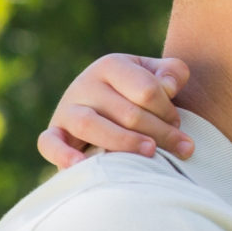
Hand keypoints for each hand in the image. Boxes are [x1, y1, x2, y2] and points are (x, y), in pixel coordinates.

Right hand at [38, 54, 193, 166]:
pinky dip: (63, 154)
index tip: (178, 124)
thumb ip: (173, 72)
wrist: (109, 103)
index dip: (168, 110)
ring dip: (126, 142)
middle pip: (127, 113)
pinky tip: (80, 165)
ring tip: (152, 153)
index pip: (147, 91)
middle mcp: (85, 83)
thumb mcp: (159, 74)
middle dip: (160, 133)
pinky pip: (49, 143)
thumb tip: (168, 86)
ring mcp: (67, 108)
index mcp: (111, 65)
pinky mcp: (55, 131)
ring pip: (92, 126)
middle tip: (182, 146)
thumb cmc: (140, 91)